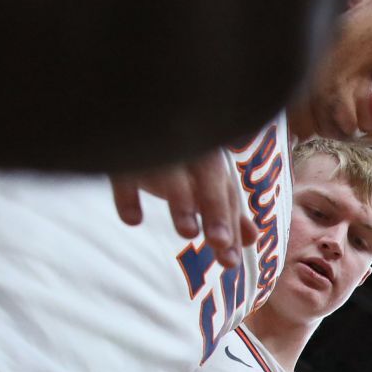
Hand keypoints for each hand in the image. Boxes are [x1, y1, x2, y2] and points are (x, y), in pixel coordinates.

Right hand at [110, 151, 255, 269]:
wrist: (126, 111)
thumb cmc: (171, 152)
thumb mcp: (200, 178)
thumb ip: (225, 208)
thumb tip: (252, 239)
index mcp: (208, 157)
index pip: (225, 192)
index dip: (230, 224)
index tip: (231, 259)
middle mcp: (187, 148)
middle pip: (207, 176)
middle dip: (216, 210)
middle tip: (220, 243)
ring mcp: (153, 145)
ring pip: (170, 170)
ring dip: (181, 200)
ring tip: (188, 232)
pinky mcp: (118, 147)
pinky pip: (123, 168)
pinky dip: (127, 193)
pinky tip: (133, 220)